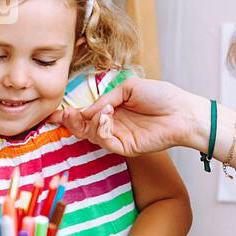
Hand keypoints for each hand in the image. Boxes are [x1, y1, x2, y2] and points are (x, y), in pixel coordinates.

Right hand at [49, 77, 192, 156]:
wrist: (182, 111)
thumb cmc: (161, 96)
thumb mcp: (128, 88)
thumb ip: (105, 98)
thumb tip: (85, 111)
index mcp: (113, 108)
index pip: (86, 114)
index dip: (69, 114)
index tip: (53, 113)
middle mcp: (113, 124)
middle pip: (83, 127)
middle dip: (72, 121)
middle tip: (66, 114)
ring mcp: (119, 137)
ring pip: (91, 135)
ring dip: (90, 122)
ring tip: (102, 111)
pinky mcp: (126, 148)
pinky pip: (104, 142)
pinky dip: (100, 129)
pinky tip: (107, 117)